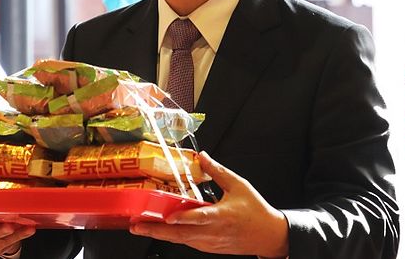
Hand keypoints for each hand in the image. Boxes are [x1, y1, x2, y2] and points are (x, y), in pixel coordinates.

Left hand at [130, 151, 288, 256]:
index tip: (167, 217)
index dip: (183, 218)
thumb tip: (202, 156)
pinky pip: (188, 242)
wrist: (268, 236)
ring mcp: (210, 243)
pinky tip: (162, 231)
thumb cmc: (256, 211)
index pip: (199, 218)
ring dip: (160, 234)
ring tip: (142, 227)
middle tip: (137, 225)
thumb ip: (218, 171)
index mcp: (222, 216)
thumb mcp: (239, 186)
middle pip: (180, 234)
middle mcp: (213, 232)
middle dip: (156, 230)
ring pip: (181, 240)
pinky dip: (173, 237)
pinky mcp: (209, 247)